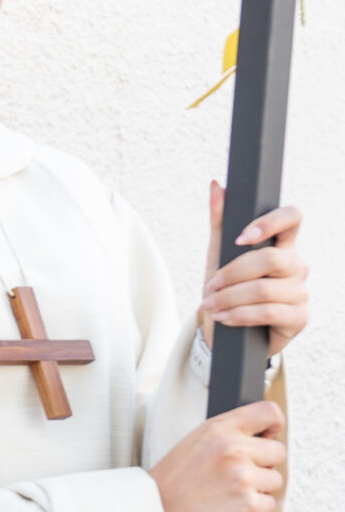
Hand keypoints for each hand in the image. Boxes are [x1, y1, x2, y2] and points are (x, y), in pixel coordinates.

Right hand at [151, 400, 285, 511]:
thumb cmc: (173, 480)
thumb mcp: (195, 441)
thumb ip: (228, 434)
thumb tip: (263, 438)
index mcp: (219, 429)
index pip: (268, 412)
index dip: (274, 425)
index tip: (268, 435)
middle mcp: (233, 448)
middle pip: (279, 451)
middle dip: (263, 464)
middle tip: (238, 473)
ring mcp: (242, 476)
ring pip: (276, 480)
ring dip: (259, 488)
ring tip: (230, 491)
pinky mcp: (248, 503)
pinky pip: (269, 503)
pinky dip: (254, 508)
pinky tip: (230, 505)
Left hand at [202, 183, 308, 358]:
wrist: (228, 327)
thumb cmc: (227, 287)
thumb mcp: (218, 253)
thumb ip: (220, 221)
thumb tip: (216, 184)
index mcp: (281, 244)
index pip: (293, 217)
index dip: (270, 222)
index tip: (240, 238)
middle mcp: (296, 266)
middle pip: (271, 259)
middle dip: (232, 273)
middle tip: (210, 285)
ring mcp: (300, 292)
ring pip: (264, 289)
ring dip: (229, 299)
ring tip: (211, 305)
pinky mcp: (299, 318)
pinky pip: (269, 313)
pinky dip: (239, 315)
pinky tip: (224, 318)